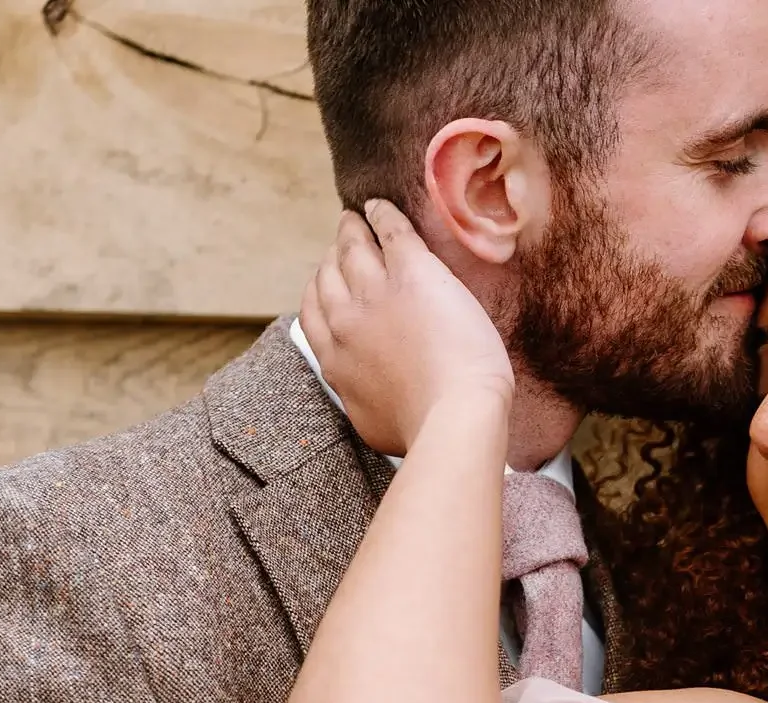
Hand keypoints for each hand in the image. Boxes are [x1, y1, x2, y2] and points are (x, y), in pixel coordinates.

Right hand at [302, 200, 513, 456]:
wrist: (455, 413)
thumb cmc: (422, 431)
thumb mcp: (370, 422)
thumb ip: (355, 395)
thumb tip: (355, 388)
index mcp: (335, 357)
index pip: (313, 311)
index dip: (319, 291)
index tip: (326, 283)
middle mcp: (346, 319)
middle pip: (328, 275)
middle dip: (332, 257)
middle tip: (342, 244)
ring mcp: (377, 292)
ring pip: (353, 247)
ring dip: (351, 230)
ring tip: (353, 219)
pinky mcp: (413, 272)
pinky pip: (390, 230)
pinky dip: (380, 214)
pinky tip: (377, 205)